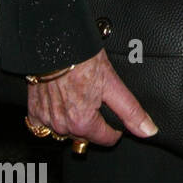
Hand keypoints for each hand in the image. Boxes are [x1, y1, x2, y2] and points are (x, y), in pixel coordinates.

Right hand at [26, 47, 157, 145]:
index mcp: (82, 123)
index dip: (115, 129)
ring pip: (66, 130)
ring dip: (74, 120)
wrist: (54, 43)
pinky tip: (62, 101)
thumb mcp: (113, 83)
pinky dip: (55, 116)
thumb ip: (130, 110)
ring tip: (80, 97)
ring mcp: (46, 120)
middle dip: (94, 122)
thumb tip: (149, 131)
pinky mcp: (34, 111)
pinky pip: (45, 123)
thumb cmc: (82, 59)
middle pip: (85, 134)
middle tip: (96, 99)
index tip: (116, 120)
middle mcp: (62, 126)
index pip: (105, 139)